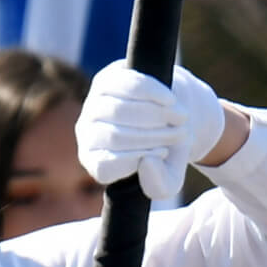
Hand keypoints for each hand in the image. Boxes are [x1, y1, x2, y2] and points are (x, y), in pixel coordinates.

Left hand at [75, 62, 228, 201]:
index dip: (135, 161)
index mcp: (95, 162)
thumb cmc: (166, 150)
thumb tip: (145, 163)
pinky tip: (170, 100)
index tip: (163, 154)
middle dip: (155, 136)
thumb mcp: (169, 177)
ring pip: (119, 110)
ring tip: (179, 118)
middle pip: (115, 136)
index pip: (104, 167)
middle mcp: (87, 134)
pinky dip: (153, 93)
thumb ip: (160, 186)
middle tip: (179, 134)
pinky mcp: (105, 79)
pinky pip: (127, 85)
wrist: (172, 113)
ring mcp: (92, 105)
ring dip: (157, 115)